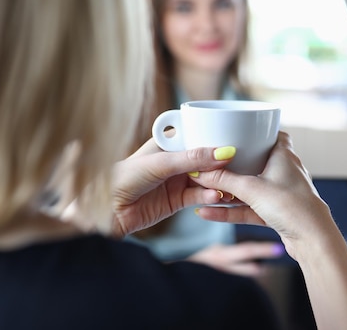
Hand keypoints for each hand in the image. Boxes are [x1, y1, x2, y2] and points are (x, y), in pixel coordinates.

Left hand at [109, 138, 234, 236]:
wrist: (107, 210)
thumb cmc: (125, 177)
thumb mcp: (161, 164)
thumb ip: (193, 159)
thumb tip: (224, 152)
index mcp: (170, 143)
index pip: (199, 136)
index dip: (216, 138)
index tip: (235, 140)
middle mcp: (176, 160)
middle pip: (206, 159)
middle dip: (222, 163)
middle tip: (239, 165)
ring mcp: (178, 181)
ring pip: (206, 180)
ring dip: (219, 182)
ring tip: (231, 185)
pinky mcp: (178, 201)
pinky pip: (200, 197)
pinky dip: (210, 197)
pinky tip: (217, 197)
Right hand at [190, 132, 346, 329]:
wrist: (312, 240)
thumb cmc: (291, 206)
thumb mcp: (251, 189)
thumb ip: (224, 181)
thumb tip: (199, 173)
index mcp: (283, 156)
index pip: (272, 135)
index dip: (255, 134)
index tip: (235, 133)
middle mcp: (284, 172)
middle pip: (255, 163)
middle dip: (232, 165)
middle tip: (210, 164)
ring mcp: (280, 193)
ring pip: (249, 189)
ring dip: (227, 192)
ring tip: (201, 192)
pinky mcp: (276, 213)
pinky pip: (249, 208)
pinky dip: (231, 210)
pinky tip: (207, 213)